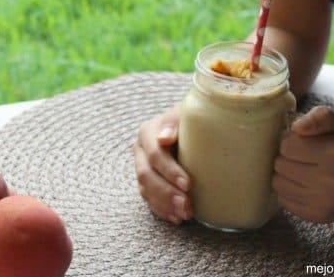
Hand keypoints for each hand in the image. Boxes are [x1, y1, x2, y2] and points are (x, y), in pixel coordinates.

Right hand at [133, 106, 192, 223]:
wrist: (191, 126)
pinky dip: (162, 210)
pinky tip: (176, 217)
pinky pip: (149, 200)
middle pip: (147, 176)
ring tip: (185, 215)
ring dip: (165, 205)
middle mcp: (140, 151)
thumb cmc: (192, 120)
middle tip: (187, 205)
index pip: (154, 155)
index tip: (188, 184)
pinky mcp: (147, 182)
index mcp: (147, 132)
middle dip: (167, 193)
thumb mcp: (186, 115)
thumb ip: (174, 122)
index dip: (169, 171)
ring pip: (146, 190)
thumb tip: (164, 138)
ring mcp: (141, 167)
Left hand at [272, 106, 333, 222]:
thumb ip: (319, 117)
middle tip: (302, 157)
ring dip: (284, 174)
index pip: (287, 146)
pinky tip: (304, 185)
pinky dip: (288, 191)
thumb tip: (296, 126)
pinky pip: (283, 200)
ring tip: (302, 170)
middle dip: (287, 158)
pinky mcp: (317, 216)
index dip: (291, 141)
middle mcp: (331, 181)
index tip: (303, 143)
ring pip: (278, 183)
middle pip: (280, 165)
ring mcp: (324, 202)